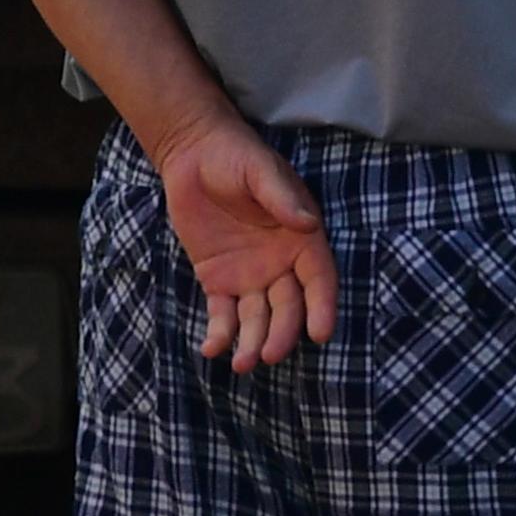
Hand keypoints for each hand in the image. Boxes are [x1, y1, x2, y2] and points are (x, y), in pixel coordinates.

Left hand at [150, 115, 337, 372]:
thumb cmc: (236, 157)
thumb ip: (281, 197)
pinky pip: (223, 313)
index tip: (320, 333)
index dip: (322, 307)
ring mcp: (249, 275)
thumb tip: (307, 222)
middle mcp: (280, 264)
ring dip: (252, 342)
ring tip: (242, 362)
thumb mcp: (260, 172)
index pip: (319, 280)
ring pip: (257, 318)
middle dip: (282, 333)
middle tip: (270, 354)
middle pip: (288, 308)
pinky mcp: (218, 280)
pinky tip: (212, 348)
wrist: (193, 152)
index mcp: (301, 239)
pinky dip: (220, 333)